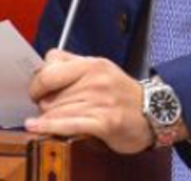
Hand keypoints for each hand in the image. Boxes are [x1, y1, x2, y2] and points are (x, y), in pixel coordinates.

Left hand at [25, 49, 152, 153]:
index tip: (37, 91)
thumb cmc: (121, 94)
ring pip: (56, 110)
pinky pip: (68, 124)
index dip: (38, 81)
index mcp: (93, 64)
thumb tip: (41, 73)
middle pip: (50, 92)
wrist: (153, 112)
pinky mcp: (104, 122)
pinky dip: (49, 127)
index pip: (51, 66)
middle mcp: (96, 79)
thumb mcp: (100, 70)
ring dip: (46, 119)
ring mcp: (100, 101)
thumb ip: (72, 67)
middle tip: (47, 109)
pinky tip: (36, 127)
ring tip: (45, 122)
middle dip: (43, 103)